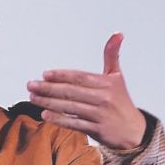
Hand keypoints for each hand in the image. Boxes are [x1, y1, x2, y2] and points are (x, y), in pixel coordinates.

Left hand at [26, 32, 146, 149]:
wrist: (133, 130)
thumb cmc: (121, 102)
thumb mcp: (117, 77)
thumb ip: (112, 55)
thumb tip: (117, 34)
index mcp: (107, 83)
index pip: (80, 77)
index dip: (62, 75)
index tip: (45, 74)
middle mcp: (104, 98)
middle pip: (71, 91)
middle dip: (48, 88)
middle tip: (31, 85)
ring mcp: (99, 115)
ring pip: (70, 107)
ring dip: (48, 102)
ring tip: (33, 97)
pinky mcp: (96, 130)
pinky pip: (74, 123)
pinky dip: (59, 119)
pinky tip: (44, 114)